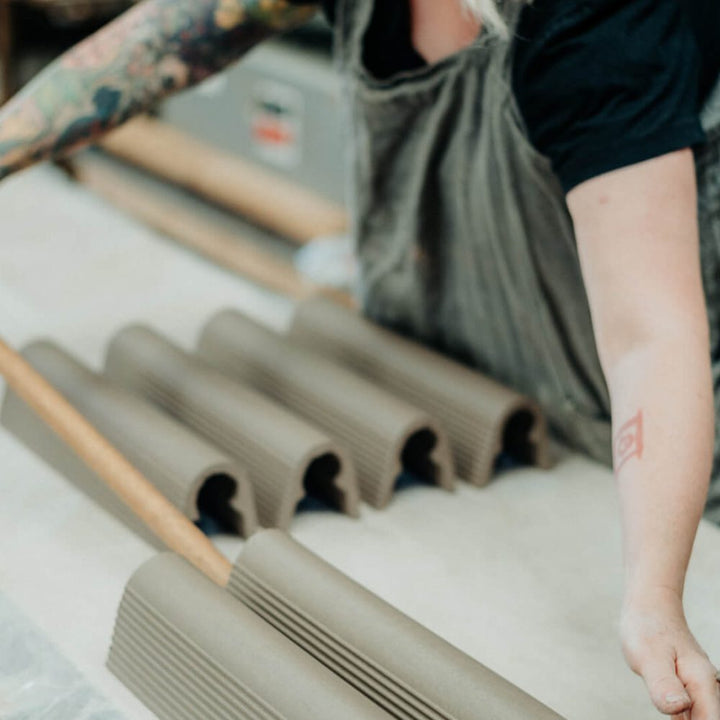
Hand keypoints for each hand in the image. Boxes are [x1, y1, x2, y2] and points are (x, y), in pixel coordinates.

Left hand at [621, 588, 719, 717]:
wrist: (649, 605)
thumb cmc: (647, 628)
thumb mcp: (649, 656)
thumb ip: (664, 683)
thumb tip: (679, 708)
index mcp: (702, 682)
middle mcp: (706, 686)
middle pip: (709, 719)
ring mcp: (699, 684)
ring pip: (703, 715)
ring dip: (690, 718)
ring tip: (670, 709)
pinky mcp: (688, 683)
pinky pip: (693, 708)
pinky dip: (686, 716)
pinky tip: (674, 715)